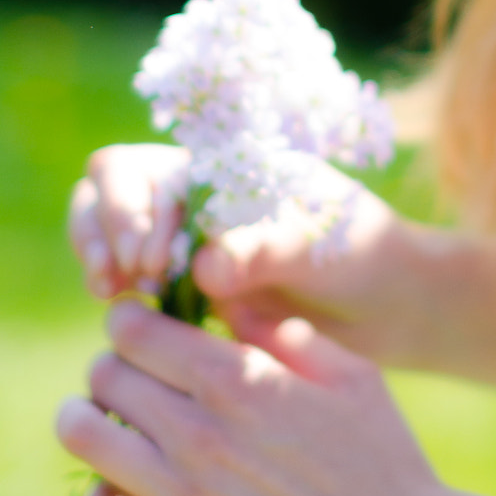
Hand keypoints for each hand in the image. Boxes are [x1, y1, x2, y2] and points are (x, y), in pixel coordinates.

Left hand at [55, 300, 453, 495]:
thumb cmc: (384, 456)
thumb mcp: (352, 372)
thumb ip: (284, 332)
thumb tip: (230, 305)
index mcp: (240, 379)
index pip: (135, 330)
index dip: (129, 321)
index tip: (139, 328)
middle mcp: (200, 432)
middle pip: (105, 376)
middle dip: (113, 366)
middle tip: (134, 376)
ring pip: (83, 438)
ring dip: (87, 421)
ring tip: (108, 424)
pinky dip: (100, 495)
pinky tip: (127, 489)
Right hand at [70, 144, 495, 386]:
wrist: (394, 306)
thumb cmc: (364, 252)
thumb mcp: (320, 242)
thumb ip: (264, 248)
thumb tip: (204, 268)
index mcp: (220, 166)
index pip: (137, 166)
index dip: (128, 207)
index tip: (154, 256)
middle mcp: (196, 198)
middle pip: (108, 195)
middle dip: (102, 233)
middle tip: (121, 282)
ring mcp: (189, 247)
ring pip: (112, 241)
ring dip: (103, 264)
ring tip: (118, 300)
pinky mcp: (193, 297)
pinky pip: (138, 294)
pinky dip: (126, 307)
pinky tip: (134, 330)